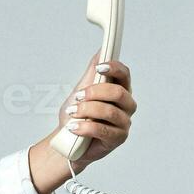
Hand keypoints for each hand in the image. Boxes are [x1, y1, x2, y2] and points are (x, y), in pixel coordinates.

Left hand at [55, 50, 134, 171]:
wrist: (67, 141)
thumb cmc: (77, 116)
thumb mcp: (81, 91)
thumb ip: (92, 72)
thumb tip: (101, 52)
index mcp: (120, 91)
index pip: (124, 75)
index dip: (114, 68)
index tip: (99, 67)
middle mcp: (126, 106)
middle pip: (119, 92)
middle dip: (95, 92)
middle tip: (78, 96)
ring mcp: (124, 123)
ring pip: (110, 111)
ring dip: (87, 110)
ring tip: (72, 113)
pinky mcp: (118, 139)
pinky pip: (103, 130)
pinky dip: (85, 127)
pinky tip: (74, 127)